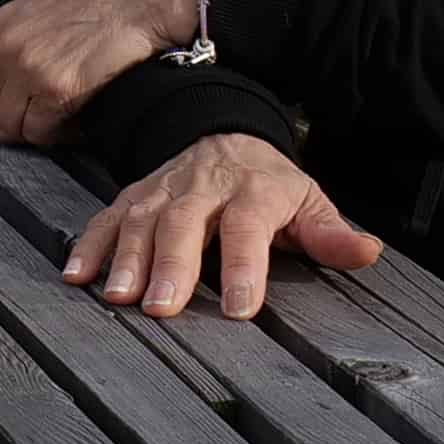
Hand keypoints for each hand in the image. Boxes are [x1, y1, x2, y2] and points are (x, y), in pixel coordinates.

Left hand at [0, 0, 202, 144]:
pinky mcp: (57, 90)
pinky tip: (76, 121)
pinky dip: (58, 135)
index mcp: (0, 26)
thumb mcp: (45, 3)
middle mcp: (8, 48)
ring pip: (9, 128)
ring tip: (59, 122)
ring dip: (33, 131)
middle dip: (11, 121)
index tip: (16, 108)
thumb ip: (15, 31)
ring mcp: (29, 70)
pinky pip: (41, 133)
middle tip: (38, 121)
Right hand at [61, 134, 382, 320]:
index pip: (249, 227)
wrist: (225, 134)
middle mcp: (204, 187)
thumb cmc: (270, 186)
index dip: (244, 267)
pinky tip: (75, 276)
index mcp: (255, 191)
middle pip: (184, 223)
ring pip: (141, 220)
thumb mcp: (308, 202)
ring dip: (126, 258)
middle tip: (161, 308)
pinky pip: (107, 217)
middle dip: (172, 265)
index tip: (240, 309)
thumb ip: (330, 233)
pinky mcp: (133, 195)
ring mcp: (163, 189)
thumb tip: (367, 252)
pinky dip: (89, 245)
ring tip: (118, 297)